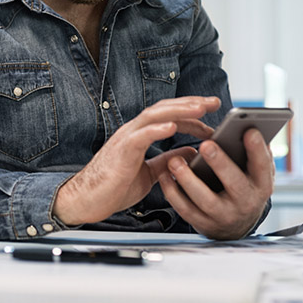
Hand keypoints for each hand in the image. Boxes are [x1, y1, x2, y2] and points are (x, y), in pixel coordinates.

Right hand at [53, 96, 220, 225]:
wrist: (88, 200)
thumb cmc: (114, 187)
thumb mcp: (150, 174)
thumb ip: (168, 161)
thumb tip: (191, 153)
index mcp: (139, 136)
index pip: (168, 117)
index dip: (191, 116)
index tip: (211, 118)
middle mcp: (132, 131)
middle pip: (164, 109)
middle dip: (190, 104)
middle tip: (214, 102)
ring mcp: (125, 138)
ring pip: (153, 116)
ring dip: (178, 111)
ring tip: (200, 109)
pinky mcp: (121, 151)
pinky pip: (140, 136)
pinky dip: (156, 129)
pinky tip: (173, 127)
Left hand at [158, 127, 274, 239]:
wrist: (234, 226)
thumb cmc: (243, 186)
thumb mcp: (254, 172)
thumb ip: (253, 152)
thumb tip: (248, 125)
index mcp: (260, 185)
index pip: (263, 166)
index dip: (258, 149)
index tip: (249, 130)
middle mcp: (245, 203)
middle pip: (235, 184)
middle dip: (221, 163)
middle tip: (206, 144)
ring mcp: (223, 216)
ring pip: (206, 200)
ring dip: (188, 180)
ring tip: (175, 161)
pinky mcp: (203, 224)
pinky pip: (185, 209)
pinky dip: (173, 192)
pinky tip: (164, 175)